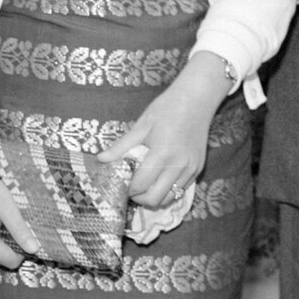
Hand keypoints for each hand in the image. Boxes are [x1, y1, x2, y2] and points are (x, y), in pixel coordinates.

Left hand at [100, 56, 223, 209]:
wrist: (197, 99)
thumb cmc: (166, 109)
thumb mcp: (142, 125)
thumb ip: (121, 146)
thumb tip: (100, 160)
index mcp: (163, 153)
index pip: (141, 184)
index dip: (126, 188)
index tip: (119, 182)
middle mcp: (179, 166)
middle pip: (155, 199)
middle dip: (139, 198)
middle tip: (130, 187)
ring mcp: (190, 169)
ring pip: (169, 199)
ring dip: (153, 197)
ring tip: (144, 184)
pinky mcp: (198, 170)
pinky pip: (180, 190)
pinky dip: (167, 190)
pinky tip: (159, 178)